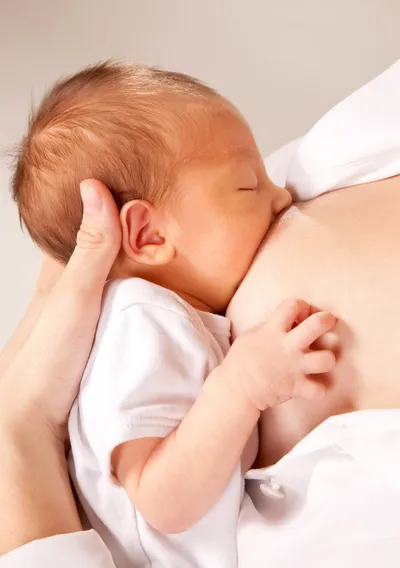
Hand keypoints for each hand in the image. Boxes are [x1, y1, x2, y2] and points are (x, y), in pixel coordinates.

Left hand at [0, 180, 120, 552]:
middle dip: (120, 238)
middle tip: (152, 222)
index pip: (77, 231)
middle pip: (94, 257)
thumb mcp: (73, 298)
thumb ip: (91, 250)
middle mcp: (65, 296)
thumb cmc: (44, 363)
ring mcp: (78, 322)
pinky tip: (148, 305)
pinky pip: (115, 313)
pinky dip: (131, 302)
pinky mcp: (92, 345)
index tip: (125, 189)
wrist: (30, 426)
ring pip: (105, 285)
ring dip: (128, 272)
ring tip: (161, 257)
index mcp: (58, 278)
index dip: (99, 208)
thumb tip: (94, 190)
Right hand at [225, 299, 336, 410]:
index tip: (300, 314)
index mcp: (273, 330)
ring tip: (320, 361)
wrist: (235, 389)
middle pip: (316, 325)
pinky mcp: (296, 387)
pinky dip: (319, 390)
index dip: (301, 306)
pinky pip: (320, 390)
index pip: (292, 305)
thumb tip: (287, 320)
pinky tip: (313, 387)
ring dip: (327, 359)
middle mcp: (287, 346)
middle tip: (327, 322)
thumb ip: (270, 326)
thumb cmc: (242, 360)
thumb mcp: (251, 335)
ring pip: (327, 359)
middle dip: (326, 320)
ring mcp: (294, 367)